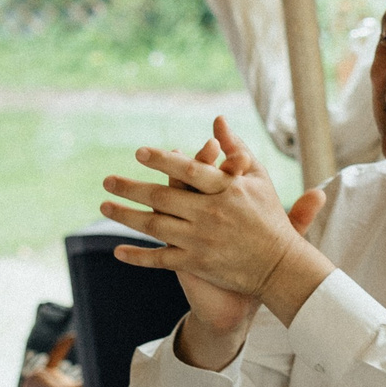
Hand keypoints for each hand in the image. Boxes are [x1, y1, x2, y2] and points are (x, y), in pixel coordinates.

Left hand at [101, 115, 325, 322]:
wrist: (280, 266)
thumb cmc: (269, 217)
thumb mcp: (258, 178)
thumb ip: (236, 148)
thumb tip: (217, 120)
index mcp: (226, 190)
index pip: (189, 170)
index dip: (163, 160)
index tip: (140, 152)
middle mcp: (210, 214)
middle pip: (162, 197)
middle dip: (131, 187)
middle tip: (108, 180)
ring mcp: (201, 240)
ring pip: (154, 226)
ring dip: (126, 216)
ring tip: (105, 206)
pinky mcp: (197, 264)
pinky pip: (161, 259)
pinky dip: (138, 256)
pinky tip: (118, 251)